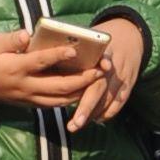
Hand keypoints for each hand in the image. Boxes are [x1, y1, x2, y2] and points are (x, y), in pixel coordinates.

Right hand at [0, 25, 106, 111]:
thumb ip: (11, 40)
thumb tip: (26, 35)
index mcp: (15, 68)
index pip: (40, 62)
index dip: (57, 55)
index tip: (74, 49)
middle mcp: (25, 86)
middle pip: (58, 86)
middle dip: (81, 79)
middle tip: (99, 70)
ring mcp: (28, 98)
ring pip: (59, 100)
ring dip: (80, 92)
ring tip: (96, 81)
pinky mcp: (30, 104)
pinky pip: (53, 105)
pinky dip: (69, 99)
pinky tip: (82, 92)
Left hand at [66, 15, 145, 137]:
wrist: (130, 35)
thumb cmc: (97, 38)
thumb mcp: (86, 34)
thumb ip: (65, 43)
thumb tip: (29, 44)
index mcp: (100, 48)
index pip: (96, 60)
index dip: (92, 71)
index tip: (84, 85)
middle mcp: (113, 63)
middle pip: (100, 86)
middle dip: (87, 106)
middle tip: (74, 124)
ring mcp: (123, 75)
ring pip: (109, 98)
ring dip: (93, 113)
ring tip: (76, 125)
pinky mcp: (129, 83)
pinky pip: (118, 102)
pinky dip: (107, 112)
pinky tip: (94, 119)